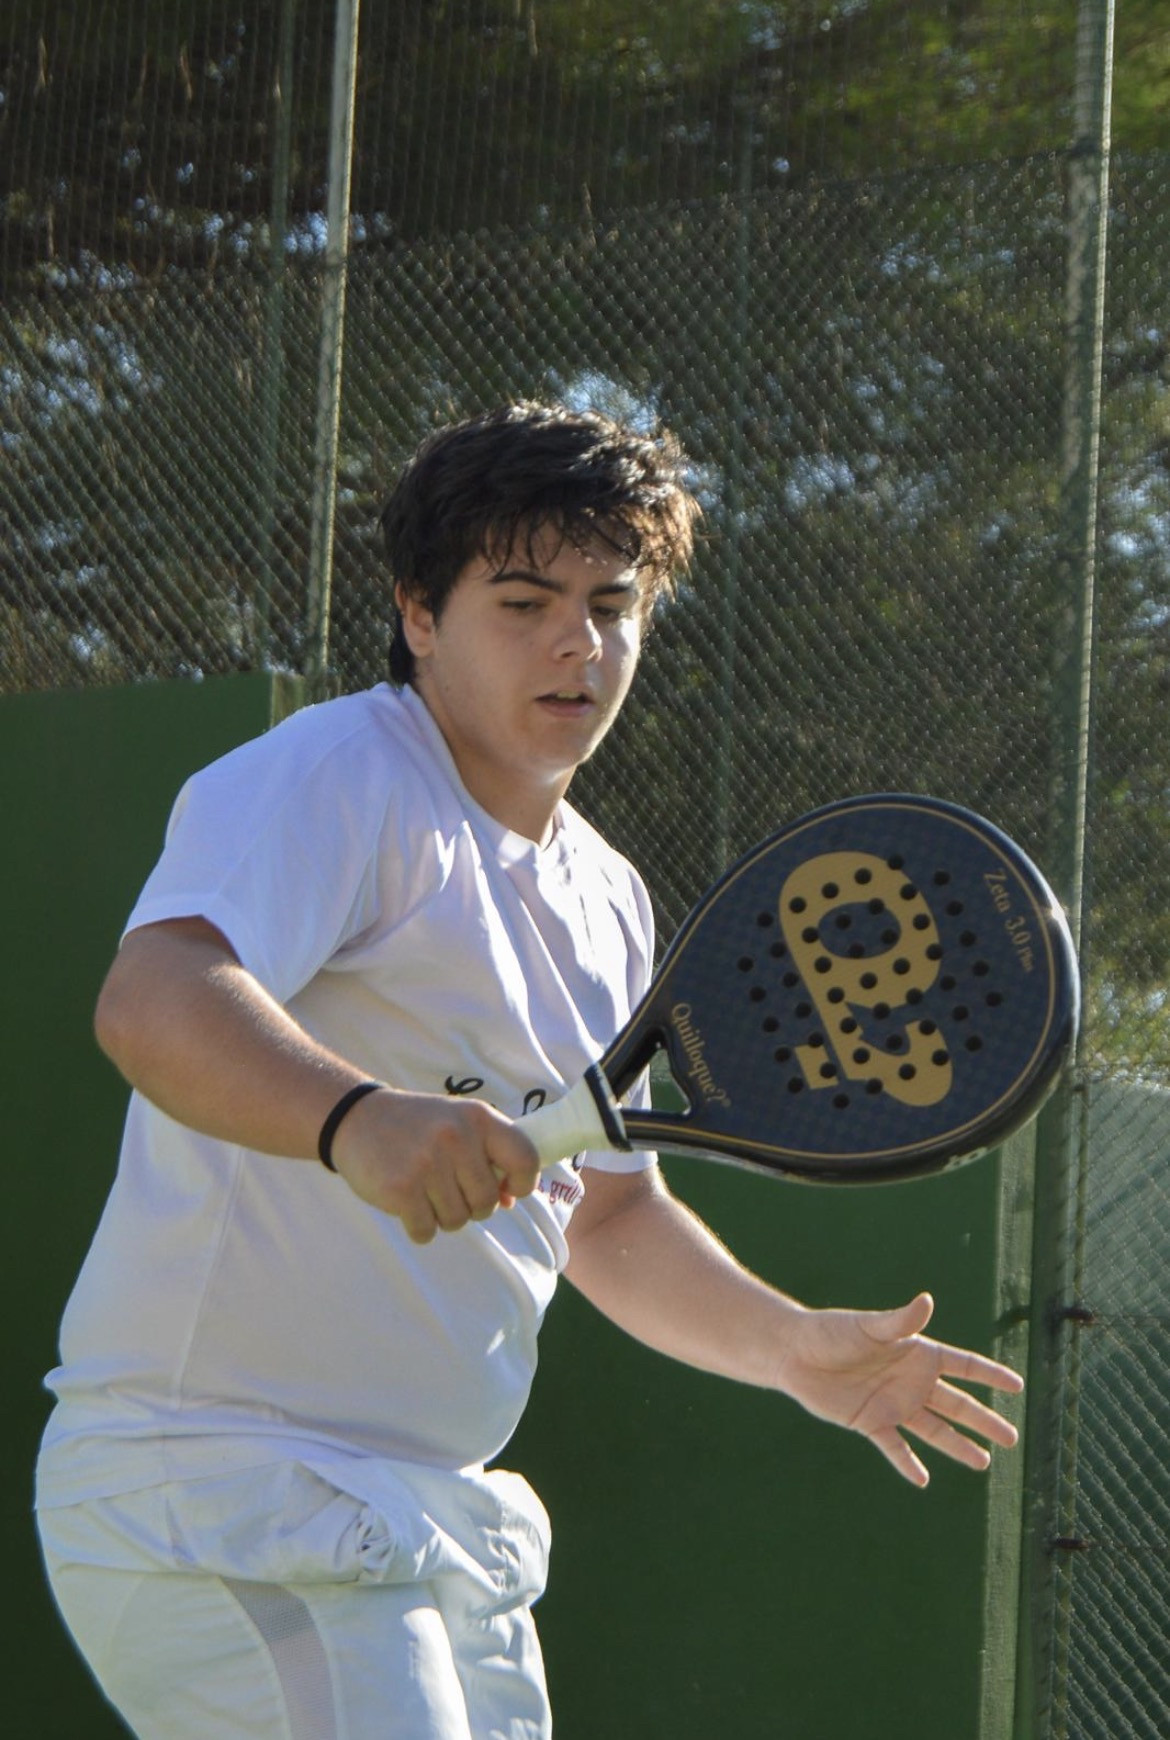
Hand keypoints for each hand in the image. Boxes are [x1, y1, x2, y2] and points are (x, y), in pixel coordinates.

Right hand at [329, 1088, 540, 1244]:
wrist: (357, 1118)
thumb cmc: (416, 1125)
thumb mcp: (457, 1123)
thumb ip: (488, 1155)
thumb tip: (511, 1200)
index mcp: (478, 1117)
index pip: (526, 1157)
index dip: (524, 1183)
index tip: (508, 1189)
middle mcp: (456, 1137)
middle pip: (487, 1201)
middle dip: (472, 1206)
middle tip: (450, 1189)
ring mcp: (427, 1164)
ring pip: (457, 1220)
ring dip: (443, 1216)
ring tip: (425, 1191)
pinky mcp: (401, 1189)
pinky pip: (426, 1230)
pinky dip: (419, 1227)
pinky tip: (407, 1203)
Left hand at [776, 1291, 1022, 1485]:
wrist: (795, 1352)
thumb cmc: (833, 1331)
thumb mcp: (869, 1326)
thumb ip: (900, 1320)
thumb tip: (926, 1301)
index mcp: (917, 1353)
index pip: (964, 1365)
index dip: (990, 1375)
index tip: (1017, 1386)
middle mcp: (911, 1380)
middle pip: (957, 1404)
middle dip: (984, 1420)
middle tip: (1012, 1439)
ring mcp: (893, 1403)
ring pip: (934, 1429)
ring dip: (957, 1446)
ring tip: (983, 1463)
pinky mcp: (871, 1422)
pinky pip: (894, 1448)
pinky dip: (907, 1463)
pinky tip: (922, 1480)